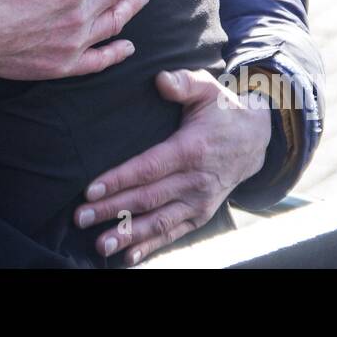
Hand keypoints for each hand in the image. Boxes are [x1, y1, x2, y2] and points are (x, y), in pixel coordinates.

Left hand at [74, 68, 271, 264]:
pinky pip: (174, 233)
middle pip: (146, 198)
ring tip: (100, 244)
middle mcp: (195, 181)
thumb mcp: (208, 89)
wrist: (257, 139)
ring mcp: (199, 201)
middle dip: (111, 210)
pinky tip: (129, 256)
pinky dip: (152, 246)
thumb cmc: (223, 111)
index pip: (148, 168)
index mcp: (191, 150)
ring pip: (159, 221)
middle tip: (80, 218)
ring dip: (128, 234)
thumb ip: (184, 82)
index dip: (119, 180)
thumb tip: (161, 80)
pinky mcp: (201, 214)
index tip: (91, 190)